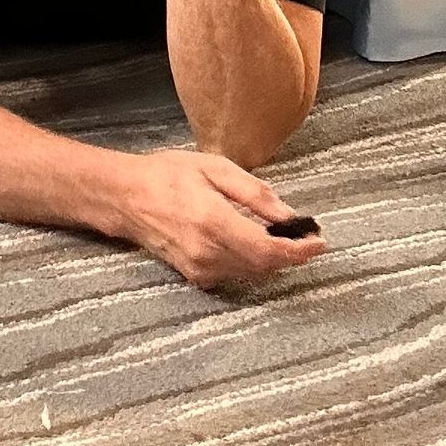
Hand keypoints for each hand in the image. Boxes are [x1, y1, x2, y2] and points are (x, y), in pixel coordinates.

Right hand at [119, 148, 326, 287]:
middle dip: (291, 254)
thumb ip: (254, 194)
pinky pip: (236, 274)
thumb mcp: (214, 168)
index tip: (319, 242)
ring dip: (273, 259)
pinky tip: (255, 243)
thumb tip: (289, 215)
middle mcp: (208, 254)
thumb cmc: (167, 175)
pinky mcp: (195, 276)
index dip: (299, 251)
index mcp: (214, 223)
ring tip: (285, 237)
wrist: (126, 198)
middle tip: (307, 235)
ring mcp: (200, 269)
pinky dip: (252, 262)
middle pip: (265, 267)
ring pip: (252, 273)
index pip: (269, 251)